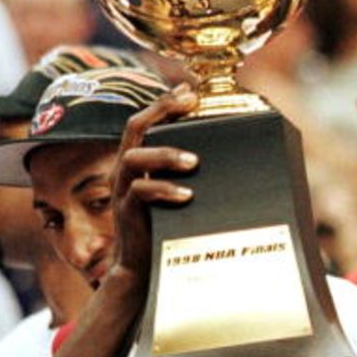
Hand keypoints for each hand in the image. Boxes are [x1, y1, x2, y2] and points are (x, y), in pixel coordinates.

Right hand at [108, 85, 198, 288]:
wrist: (145, 269)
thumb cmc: (167, 227)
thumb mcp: (178, 194)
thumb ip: (192, 175)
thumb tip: (233, 159)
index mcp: (137, 161)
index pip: (144, 121)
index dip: (163, 102)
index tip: (188, 88)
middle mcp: (125, 170)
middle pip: (134, 128)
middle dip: (161, 110)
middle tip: (190, 102)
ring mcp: (123, 190)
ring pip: (134, 158)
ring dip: (165, 154)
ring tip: (195, 160)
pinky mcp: (127, 213)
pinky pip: (140, 193)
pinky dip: (164, 190)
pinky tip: (188, 195)